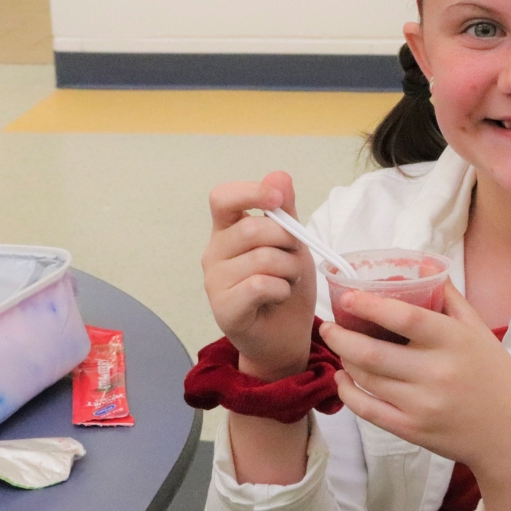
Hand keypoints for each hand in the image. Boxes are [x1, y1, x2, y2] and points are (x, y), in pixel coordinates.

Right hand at [202, 171, 315, 380]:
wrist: (286, 337)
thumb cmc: (287, 287)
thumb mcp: (293, 245)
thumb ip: (285, 212)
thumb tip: (279, 174)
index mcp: (228, 231)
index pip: (222, 198)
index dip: (251, 192)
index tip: (278, 199)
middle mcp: (214, 253)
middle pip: (252, 229)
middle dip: (287, 242)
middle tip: (296, 259)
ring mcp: (214, 282)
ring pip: (261, 259)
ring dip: (290, 269)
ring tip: (289, 281)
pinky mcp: (224, 309)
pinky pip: (259, 285)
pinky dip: (281, 289)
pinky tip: (280, 296)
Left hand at [323, 281, 510, 510]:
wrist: (509, 434)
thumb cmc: (495, 377)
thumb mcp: (480, 332)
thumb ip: (450, 297)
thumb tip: (423, 261)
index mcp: (456, 342)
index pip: (406, 318)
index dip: (371, 305)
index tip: (348, 297)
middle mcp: (437, 373)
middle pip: (373, 352)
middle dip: (341, 337)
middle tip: (328, 325)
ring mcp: (422, 405)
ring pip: (366, 379)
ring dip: (345, 360)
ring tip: (341, 347)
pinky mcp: (411, 430)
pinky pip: (367, 410)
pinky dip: (348, 392)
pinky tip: (344, 378)